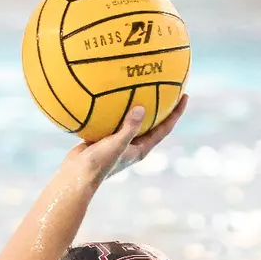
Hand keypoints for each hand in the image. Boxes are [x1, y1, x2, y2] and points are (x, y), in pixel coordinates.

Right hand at [70, 94, 188, 180]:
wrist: (75, 175)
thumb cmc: (98, 164)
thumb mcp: (116, 145)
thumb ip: (129, 128)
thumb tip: (142, 108)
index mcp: (141, 148)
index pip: (164, 129)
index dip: (176, 113)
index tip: (185, 96)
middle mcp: (133, 145)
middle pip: (153, 122)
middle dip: (162, 106)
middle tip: (169, 87)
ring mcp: (119, 141)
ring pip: (134, 120)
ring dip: (139, 104)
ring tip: (142, 84)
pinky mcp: (106, 137)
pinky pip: (115, 118)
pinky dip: (117, 106)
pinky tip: (112, 91)